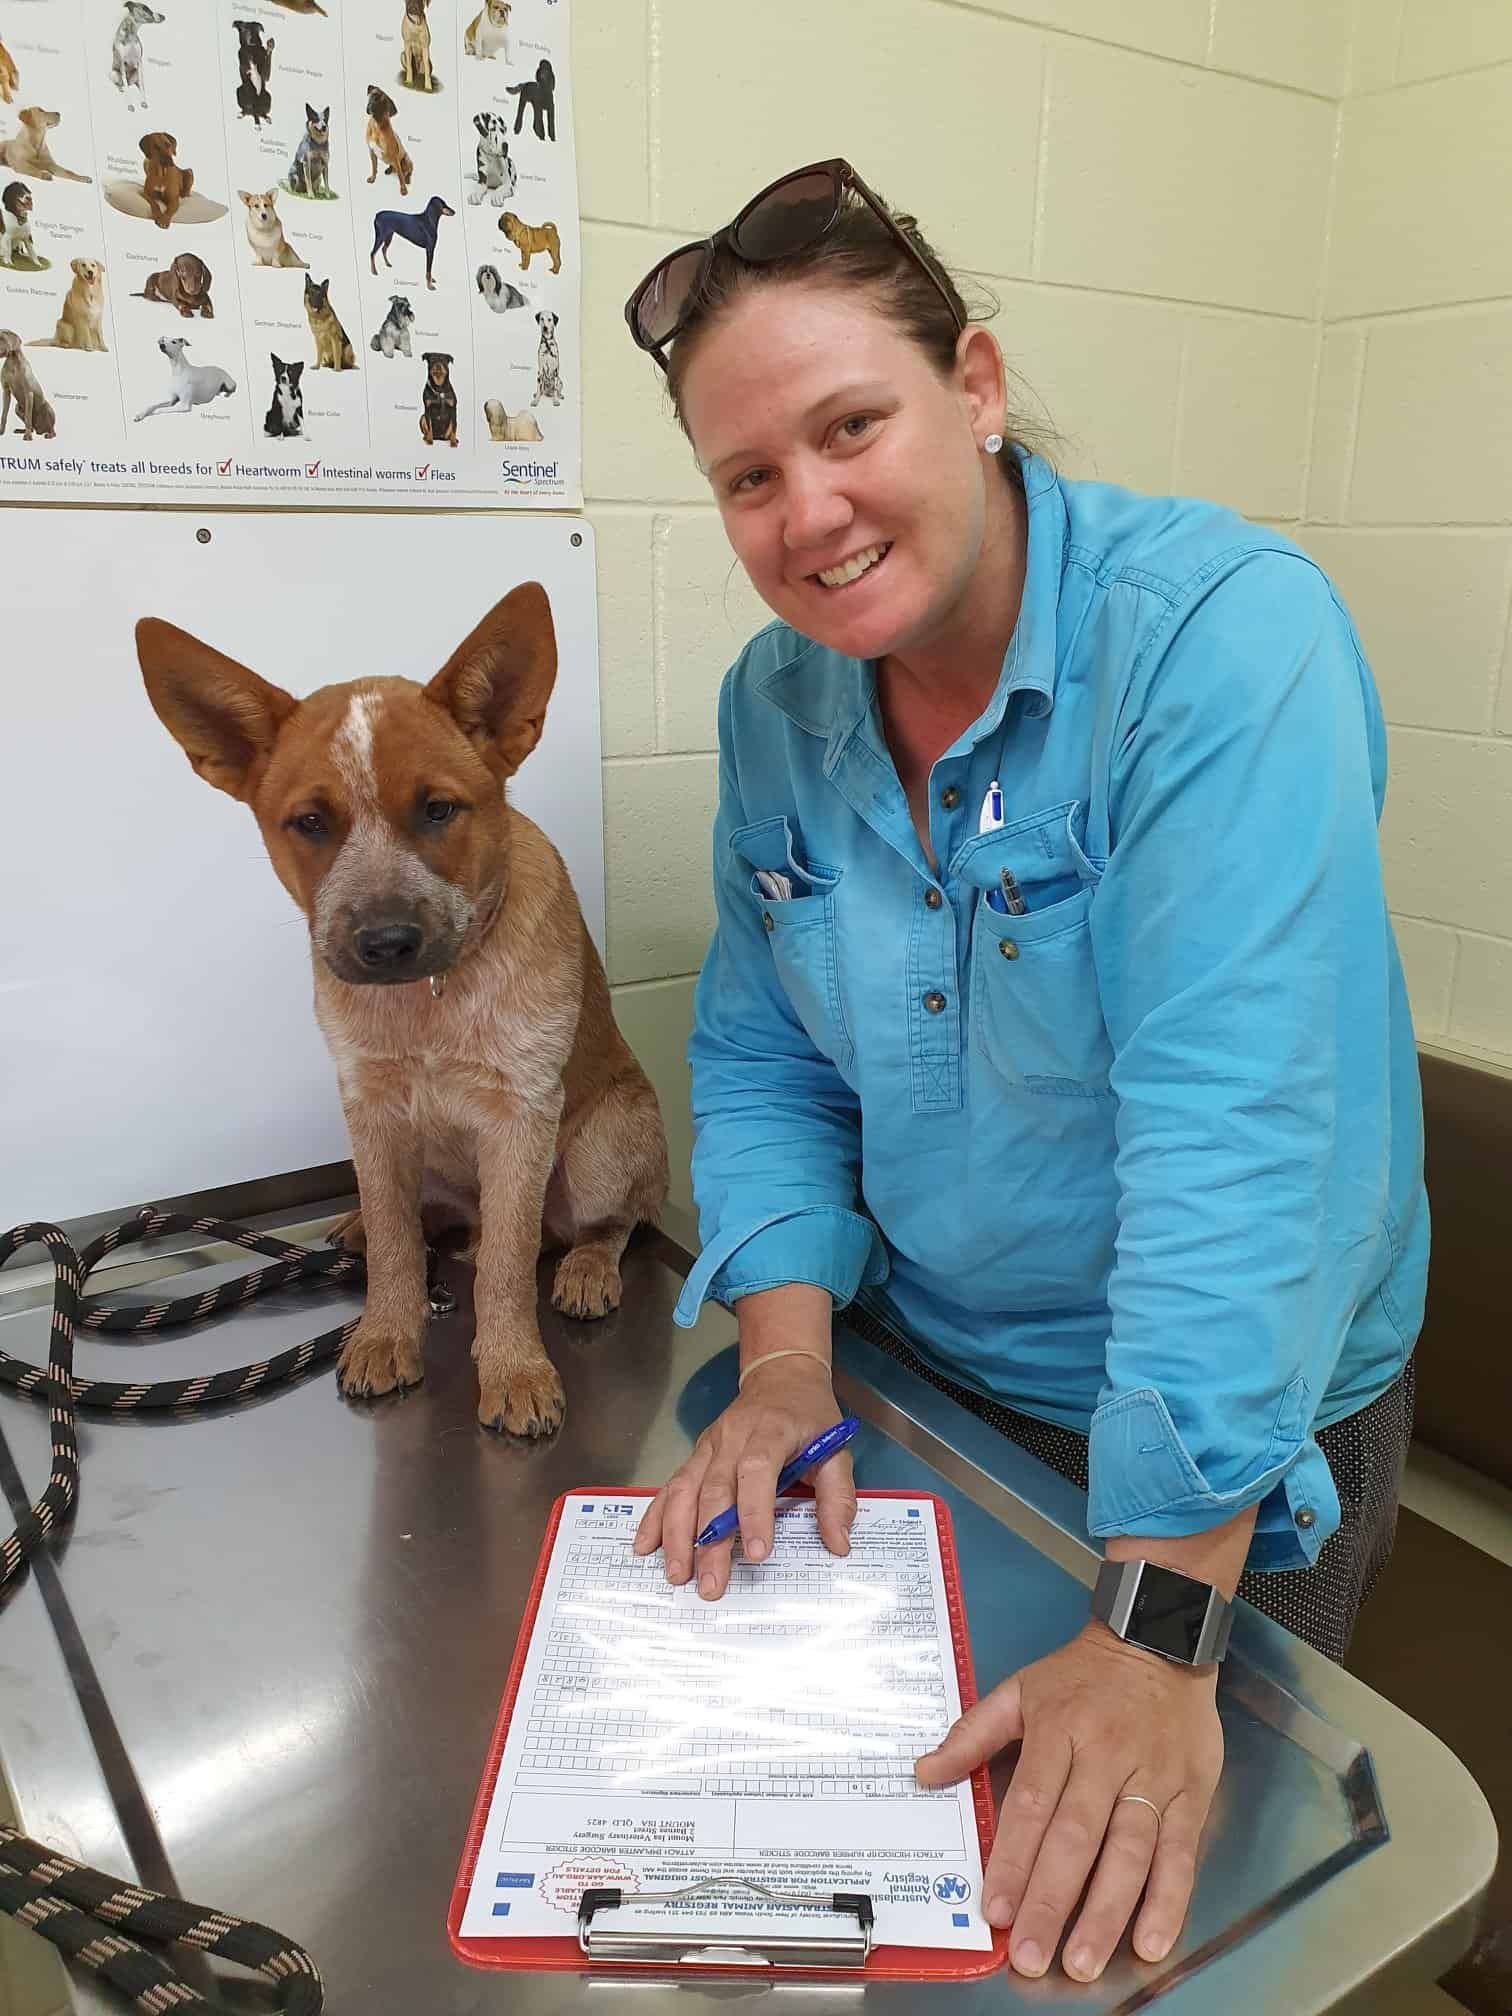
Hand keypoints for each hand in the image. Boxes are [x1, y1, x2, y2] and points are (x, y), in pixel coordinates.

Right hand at [633, 1359, 851, 1598]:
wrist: (781, 1376)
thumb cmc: (809, 1416)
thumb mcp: (836, 1448)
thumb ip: (838, 1497)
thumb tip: (838, 1544)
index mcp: (771, 1431)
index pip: (756, 1471)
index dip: (753, 1512)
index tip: (756, 1554)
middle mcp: (733, 1437)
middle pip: (714, 1489)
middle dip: (709, 1541)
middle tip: (710, 1584)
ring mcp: (709, 1445)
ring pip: (684, 1489)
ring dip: (676, 1534)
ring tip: (677, 1574)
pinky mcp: (696, 1454)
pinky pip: (671, 1485)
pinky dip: (656, 1515)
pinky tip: (646, 1544)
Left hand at [915, 1620, 1222, 1980]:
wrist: (1160, 1640)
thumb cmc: (1084, 1675)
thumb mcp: (1022, 1688)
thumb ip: (972, 1733)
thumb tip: (925, 1772)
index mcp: (1059, 1728)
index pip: (1032, 1802)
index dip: (1013, 1858)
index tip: (995, 1908)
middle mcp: (1106, 1755)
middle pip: (1077, 1836)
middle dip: (1052, 1899)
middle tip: (1031, 1955)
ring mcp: (1153, 1776)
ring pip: (1130, 1852)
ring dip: (1106, 1912)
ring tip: (1082, 1961)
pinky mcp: (1192, 1792)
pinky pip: (1181, 1853)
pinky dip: (1169, 1900)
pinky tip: (1151, 1940)